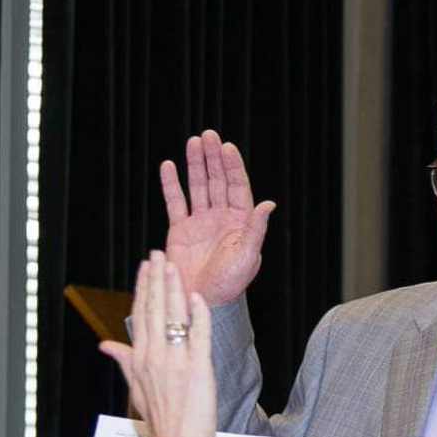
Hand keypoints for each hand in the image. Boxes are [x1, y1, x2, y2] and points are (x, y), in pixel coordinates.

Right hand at [100, 251, 215, 436]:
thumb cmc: (160, 421)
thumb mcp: (137, 388)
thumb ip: (125, 361)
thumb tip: (106, 345)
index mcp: (139, 359)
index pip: (140, 315)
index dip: (144, 287)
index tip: (146, 266)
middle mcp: (154, 357)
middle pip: (154, 309)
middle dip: (156, 279)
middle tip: (158, 253)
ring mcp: (176, 362)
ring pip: (174, 317)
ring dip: (174, 289)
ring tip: (173, 266)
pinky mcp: (198, 369)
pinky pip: (199, 335)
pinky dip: (198, 314)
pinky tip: (197, 297)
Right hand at [161, 129, 274, 305]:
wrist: (201, 301)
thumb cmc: (229, 283)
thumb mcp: (247, 256)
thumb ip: (256, 228)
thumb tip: (268, 203)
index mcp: (241, 222)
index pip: (238, 187)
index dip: (233, 167)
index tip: (227, 147)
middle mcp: (221, 218)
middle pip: (217, 181)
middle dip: (214, 158)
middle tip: (208, 135)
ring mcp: (200, 222)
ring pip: (198, 187)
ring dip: (195, 164)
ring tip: (193, 142)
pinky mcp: (180, 229)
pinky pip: (175, 202)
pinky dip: (171, 184)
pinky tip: (168, 166)